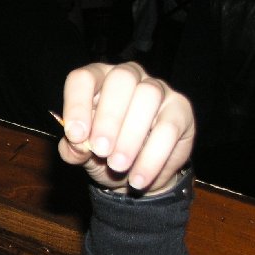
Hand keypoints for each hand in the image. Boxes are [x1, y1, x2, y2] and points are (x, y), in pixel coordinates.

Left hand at [56, 62, 194, 194]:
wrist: (136, 176)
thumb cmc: (104, 153)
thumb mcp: (84, 154)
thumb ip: (74, 148)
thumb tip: (76, 143)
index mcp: (97, 80)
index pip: (84, 78)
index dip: (77, 104)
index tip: (76, 135)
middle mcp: (128, 76)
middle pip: (121, 79)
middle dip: (109, 118)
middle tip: (101, 150)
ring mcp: (158, 88)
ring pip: (148, 97)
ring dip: (131, 136)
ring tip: (118, 166)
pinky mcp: (180, 109)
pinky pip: (169, 126)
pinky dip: (152, 156)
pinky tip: (138, 178)